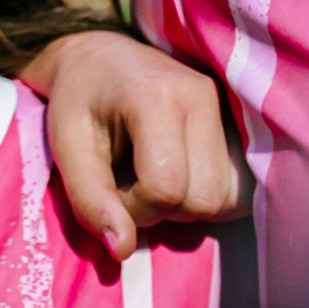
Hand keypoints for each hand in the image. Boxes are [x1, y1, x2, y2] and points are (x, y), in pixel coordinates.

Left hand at [20, 31, 249, 261]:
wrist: (99, 58)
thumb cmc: (77, 101)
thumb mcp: (67, 148)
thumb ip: (91, 199)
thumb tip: (122, 250)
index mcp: (156, 98)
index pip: (165, 189)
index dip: (134, 207)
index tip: (111, 187)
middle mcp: (202, 97)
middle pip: (204, 199)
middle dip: (163, 209)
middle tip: (132, 183)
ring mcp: (226, 107)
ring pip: (228, 199)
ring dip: (188, 205)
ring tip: (155, 177)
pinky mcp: (238, 121)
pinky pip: (241, 188)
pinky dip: (210, 195)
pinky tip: (180, 175)